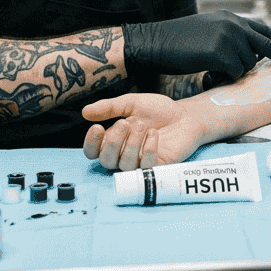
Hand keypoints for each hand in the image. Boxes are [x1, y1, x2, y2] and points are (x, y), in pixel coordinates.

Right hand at [82, 94, 206, 169]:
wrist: (186, 115)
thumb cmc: (158, 111)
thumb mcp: (131, 103)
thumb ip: (109, 107)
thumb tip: (85, 112)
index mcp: (114, 140)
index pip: (93, 151)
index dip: (90, 143)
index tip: (97, 127)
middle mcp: (124, 154)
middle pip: (106, 161)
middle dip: (113, 142)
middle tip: (125, 124)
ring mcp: (141, 162)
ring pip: (125, 165)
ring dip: (132, 144)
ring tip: (143, 126)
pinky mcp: (158, 167)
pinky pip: (147, 166)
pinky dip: (148, 150)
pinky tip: (154, 135)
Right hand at [122, 11, 270, 78]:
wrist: (155, 42)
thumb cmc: (178, 42)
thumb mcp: (208, 31)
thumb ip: (230, 37)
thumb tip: (251, 52)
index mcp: (230, 18)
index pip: (262, 30)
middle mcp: (233, 24)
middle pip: (266, 45)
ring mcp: (228, 36)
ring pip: (246, 65)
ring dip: (232, 72)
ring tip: (210, 68)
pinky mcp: (221, 51)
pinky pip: (233, 73)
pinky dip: (221, 77)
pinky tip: (206, 73)